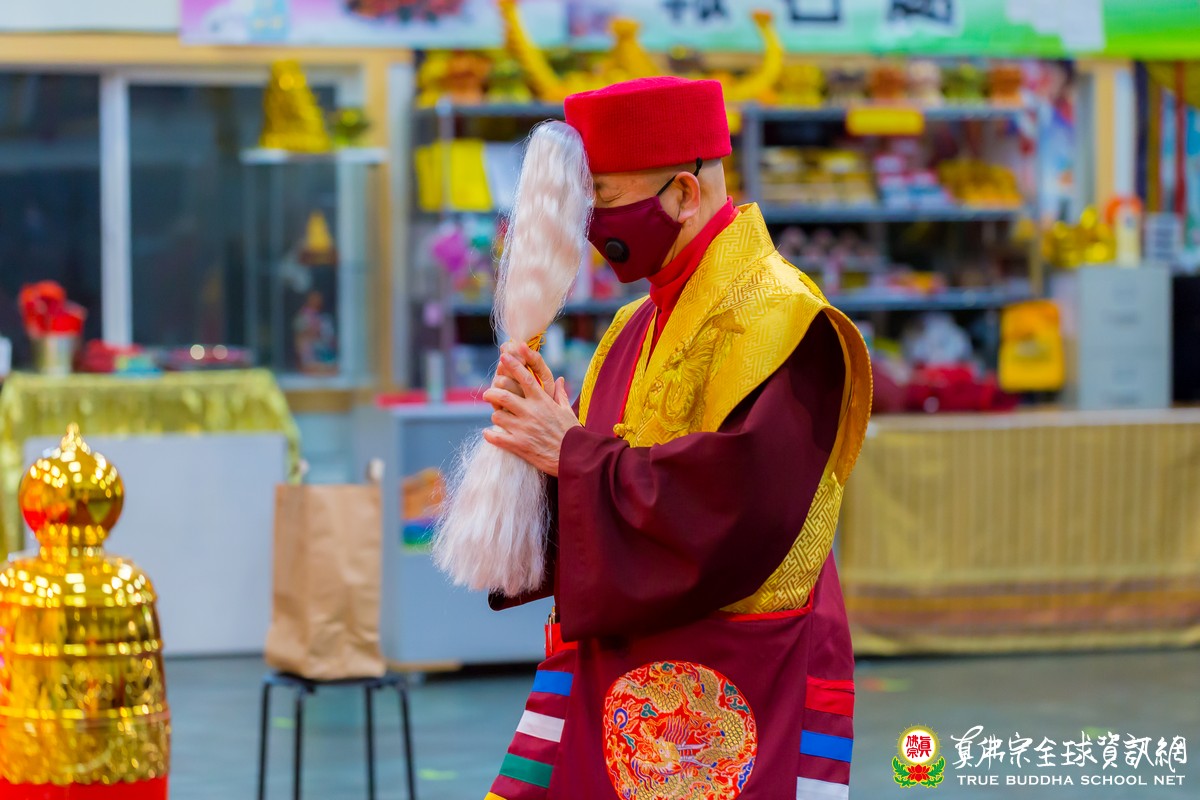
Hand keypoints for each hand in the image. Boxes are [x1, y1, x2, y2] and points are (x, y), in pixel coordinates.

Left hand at [482, 351, 579, 476]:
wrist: (575, 458)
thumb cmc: (573, 433)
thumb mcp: (568, 411)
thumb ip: (560, 395)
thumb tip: (560, 379)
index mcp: (543, 402)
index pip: (525, 378)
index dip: (513, 365)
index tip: (504, 357)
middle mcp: (530, 412)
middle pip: (503, 395)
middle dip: (491, 392)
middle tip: (487, 394)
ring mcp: (523, 429)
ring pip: (497, 416)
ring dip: (495, 415)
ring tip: (497, 417)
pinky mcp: (518, 445)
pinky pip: (496, 437)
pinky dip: (490, 435)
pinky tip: (489, 433)